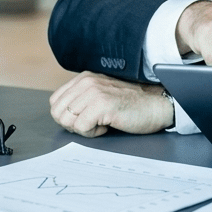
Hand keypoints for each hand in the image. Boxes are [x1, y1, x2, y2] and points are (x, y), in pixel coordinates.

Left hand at [49, 71, 171, 136]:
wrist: (156, 105)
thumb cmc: (131, 104)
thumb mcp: (100, 95)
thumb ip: (81, 99)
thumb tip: (62, 116)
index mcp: (84, 78)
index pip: (55, 102)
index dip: (67, 117)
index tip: (85, 118)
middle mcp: (87, 82)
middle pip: (58, 113)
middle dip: (73, 125)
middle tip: (93, 123)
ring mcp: (94, 92)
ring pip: (67, 121)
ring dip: (83, 129)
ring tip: (101, 122)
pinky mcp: (102, 104)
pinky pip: (81, 128)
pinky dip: (93, 133)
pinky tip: (108, 125)